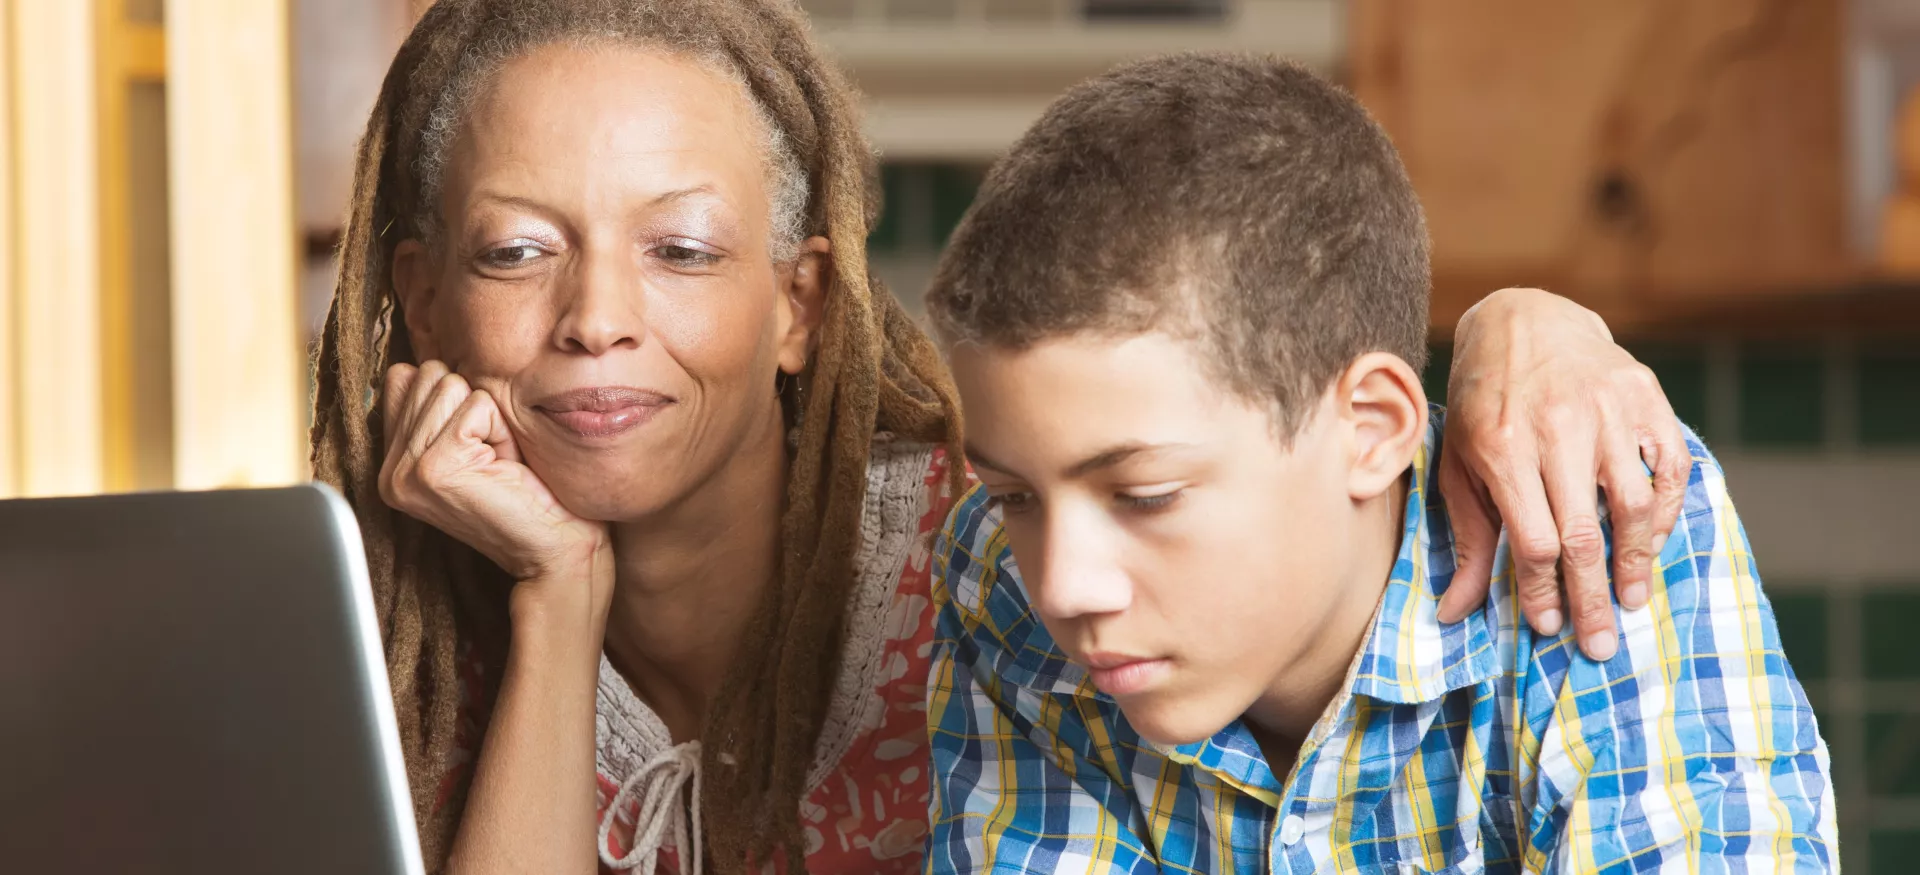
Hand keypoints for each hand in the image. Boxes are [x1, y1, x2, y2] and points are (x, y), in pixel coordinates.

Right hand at [379, 361, 610, 597]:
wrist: (558, 550)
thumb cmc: (531, 494)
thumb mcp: (476, 444)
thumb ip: (440, 408)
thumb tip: (421, 360)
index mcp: (393, 463)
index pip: (405, 376)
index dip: (459, 398)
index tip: (478, 447)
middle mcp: (390, 470)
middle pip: (429, 373)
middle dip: (475, 405)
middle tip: (493, 458)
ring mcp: (407, 471)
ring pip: (451, 384)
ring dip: (491, 418)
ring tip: (499, 463)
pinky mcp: (435, 467)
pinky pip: (477, 405)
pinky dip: (503, 430)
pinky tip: (506, 468)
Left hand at [1434, 289, 1689, 660]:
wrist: (1523, 320)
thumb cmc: (1484, 404)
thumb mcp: (1460, 465)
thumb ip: (1468, 538)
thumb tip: (1455, 612)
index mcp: (1503, 448)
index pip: (1534, 541)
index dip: (1543, 592)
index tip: (1547, 626)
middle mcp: (1558, 427)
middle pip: (1584, 535)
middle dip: (1592, 599)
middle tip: (1601, 646)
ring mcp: (1607, 408)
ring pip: (1635, 505)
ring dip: (1637, 563)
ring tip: (1632, 601)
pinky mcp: (1645, 394)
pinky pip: (1670, 467)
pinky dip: (1667, 512)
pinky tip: (1652, 543)